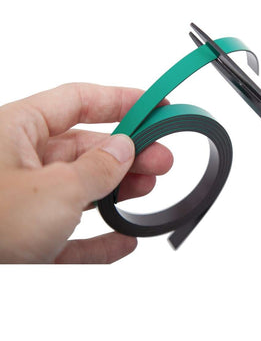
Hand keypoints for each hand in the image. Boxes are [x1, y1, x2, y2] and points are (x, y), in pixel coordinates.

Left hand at [0, 83, 172, 263]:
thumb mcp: (54, 191)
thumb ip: (98, 168)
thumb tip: (125, 149)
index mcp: (16, 132)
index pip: (79, 100)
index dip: (122, 99)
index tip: (155, 104)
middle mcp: (20, 163)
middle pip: (87, 147)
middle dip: (129, 152)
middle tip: (162, 157)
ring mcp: (24, 203)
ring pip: (81, 189)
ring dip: (119, 191)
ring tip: (148, 189)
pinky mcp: (26, 241)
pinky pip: (70, 234)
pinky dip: (99, 238)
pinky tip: (124, 241)